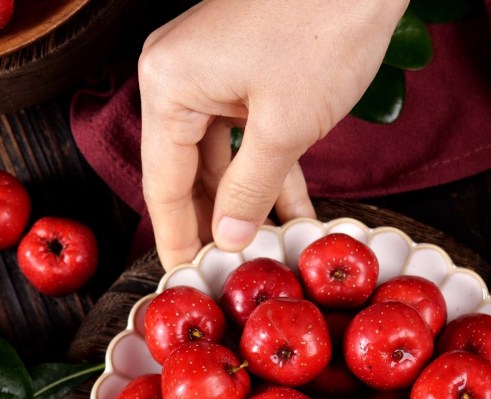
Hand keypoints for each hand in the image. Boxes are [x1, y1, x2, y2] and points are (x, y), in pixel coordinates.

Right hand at [138, 0, 408, 270]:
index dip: (178, 236)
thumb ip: (251, 188)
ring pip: (223, 160)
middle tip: (229, 273)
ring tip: (267, 251)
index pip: (164, 183)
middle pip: (190, 173)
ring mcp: (214, 75)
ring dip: (250, 205)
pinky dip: (270, 175)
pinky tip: (293, 214)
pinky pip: (248, 138)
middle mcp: (181, 78)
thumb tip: (229, 237)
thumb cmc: (323, 27)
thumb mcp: (284, 126)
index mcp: (170, 84)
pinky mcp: (246, 77)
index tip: (186, 277)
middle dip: (218, 223)